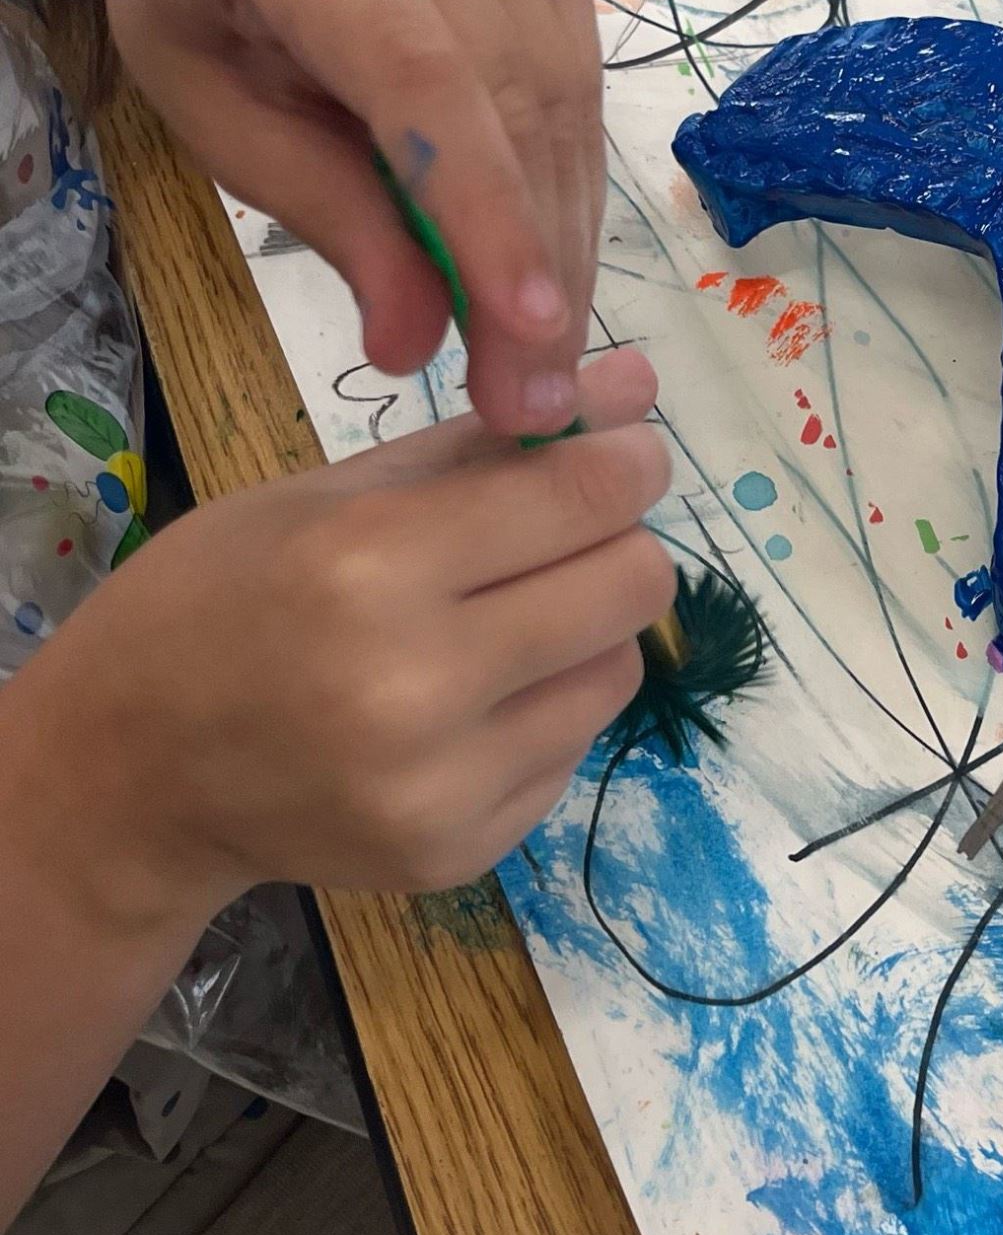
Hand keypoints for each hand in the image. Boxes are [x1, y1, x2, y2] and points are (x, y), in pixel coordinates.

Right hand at [7, 349, 669, 928]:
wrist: (128, 775)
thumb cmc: (224, 596)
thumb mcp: (336, 491)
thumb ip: (494, 442)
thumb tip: (642, 380)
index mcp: (371, 562)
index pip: (585, 495)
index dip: (628, 460)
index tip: (621, 453)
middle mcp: (414, 683)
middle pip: (632, 584)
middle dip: (616, 542)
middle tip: (562, 536)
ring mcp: (439, 786)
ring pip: (617, 670)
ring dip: (584, 632)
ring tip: (499, 623)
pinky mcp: (457, 854)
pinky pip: (571, 751)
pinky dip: (541, 712)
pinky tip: (463, 704)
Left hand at [107, 0, 602, 437]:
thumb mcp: (207, 96)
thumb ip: (318, 208)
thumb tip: (415, 341)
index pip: (414, 71)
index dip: (478, 205)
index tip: (523, 332)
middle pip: (505, 95)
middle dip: (527, 261)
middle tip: (527, 399)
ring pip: (562, 97)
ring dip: (563, 240)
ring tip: (542, 358)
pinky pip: (583, 82)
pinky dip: (571, 189)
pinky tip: (554, 269)